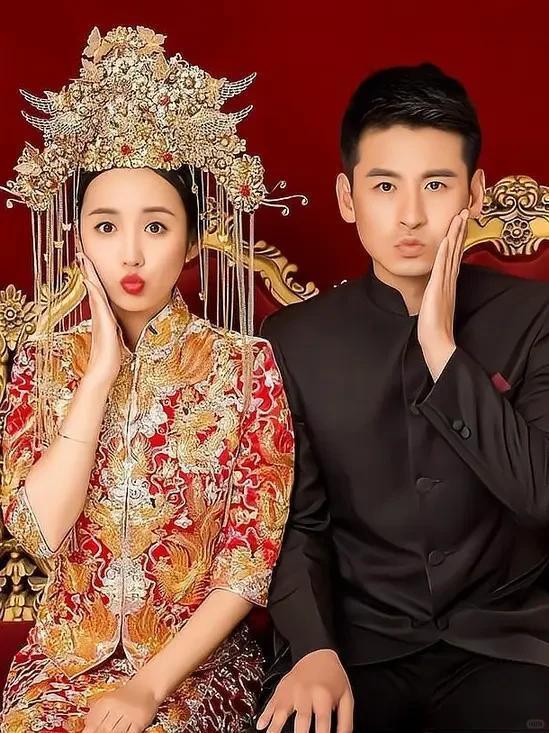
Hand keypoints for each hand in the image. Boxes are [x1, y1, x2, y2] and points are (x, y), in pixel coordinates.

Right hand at [77, 253, 122, 389]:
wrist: (103, 373)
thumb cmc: (110, 359)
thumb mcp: (114, 340)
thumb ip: (113, 331)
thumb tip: (114, 326)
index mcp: (103, 319)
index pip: (98, 294)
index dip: (94, 279)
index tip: (89, 265)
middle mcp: (100, 317)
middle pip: (94, 289)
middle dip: (88, 272)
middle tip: (81, 255)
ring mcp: (100, 321)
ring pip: (95, 293)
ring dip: (90, 277)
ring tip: (85, 262)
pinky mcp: (104, 326)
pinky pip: (99, 305)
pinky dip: (95, 293)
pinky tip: (91, 283)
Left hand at [82, 677, 159, 732]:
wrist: (147, 686)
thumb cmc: (125, 696)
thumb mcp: (108, 700)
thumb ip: (96, 714)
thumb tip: (85, 728)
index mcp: (106, 702)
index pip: (93, 723)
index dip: (90, 731)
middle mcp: (117, 707)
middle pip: (104, 730)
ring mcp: (129, 714)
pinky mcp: (139, 721)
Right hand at [256, 649, 353, 732]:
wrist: (317, 652)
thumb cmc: (333, 676)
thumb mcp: (346, 696)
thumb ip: (346, 720)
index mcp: (323, 696)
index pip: (323, 724)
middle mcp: (306, 694)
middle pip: (302, 720)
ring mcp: (291, 691)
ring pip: (282, 711)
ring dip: (276, 727)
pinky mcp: (282, 689)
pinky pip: (271, 703)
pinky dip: (265, 715)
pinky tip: (261, 725)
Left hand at [417, 208, 468, 380]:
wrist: (436, 342)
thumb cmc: (433, 328)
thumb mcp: (433, 306)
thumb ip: (433, 295)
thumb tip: (431, 290)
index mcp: (448, 285)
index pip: (454, 258)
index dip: (457, 240)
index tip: (460, 225)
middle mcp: (448, 282)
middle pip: (456, 251)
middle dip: (460, 231)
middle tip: (465, 213)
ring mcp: (444, 284)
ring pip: (451, 254)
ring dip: (455, 235)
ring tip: (460, 217)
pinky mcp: (437, 289)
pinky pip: (441, 267)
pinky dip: (444, 252)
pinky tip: (446, 239)